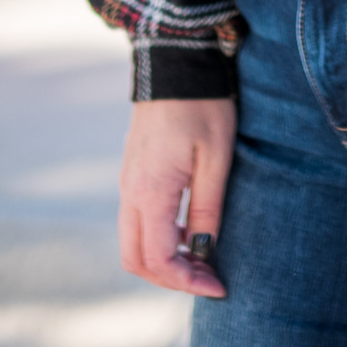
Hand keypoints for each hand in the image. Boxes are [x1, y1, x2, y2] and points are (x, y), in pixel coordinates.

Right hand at [120, 96, 234, 297]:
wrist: (174, 61)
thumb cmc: (202, 106)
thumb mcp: (217, 157)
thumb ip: (208, 207)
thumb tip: (205, 250)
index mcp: (151, 191)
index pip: (159, 259)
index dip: (187, 282)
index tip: (219, 286)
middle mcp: (131, 192)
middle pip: (136, 260)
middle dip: (171, 279)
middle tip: (209, 278)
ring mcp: (127, 183)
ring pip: (132, 243)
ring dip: (163, 261)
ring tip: (202, 259)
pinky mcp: (132, 174)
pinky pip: (135, 222)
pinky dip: (157, 240)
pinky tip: (189, 231)